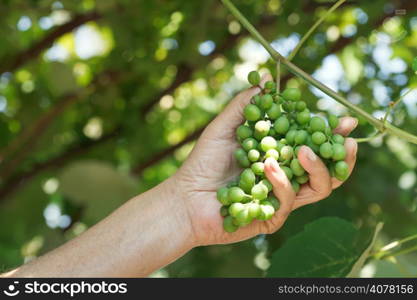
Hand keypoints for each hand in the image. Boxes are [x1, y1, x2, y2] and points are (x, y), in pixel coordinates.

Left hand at [172, 74, 357, 245]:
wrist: (186, 196)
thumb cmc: (204, 162)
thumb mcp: (225, 126)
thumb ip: (247, 105)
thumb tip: (266, 79)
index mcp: (280, 156)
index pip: (313, 145)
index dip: (330, 134)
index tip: (345, 120)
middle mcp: (286, 177)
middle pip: (327, 170)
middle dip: (341, 155)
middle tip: (345, 138)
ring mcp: (282, 199)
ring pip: (318, 188)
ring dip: (316, 167)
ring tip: (303, 150)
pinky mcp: (273, 217)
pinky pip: (289, 199)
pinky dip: (281, 181)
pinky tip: (268, 166)